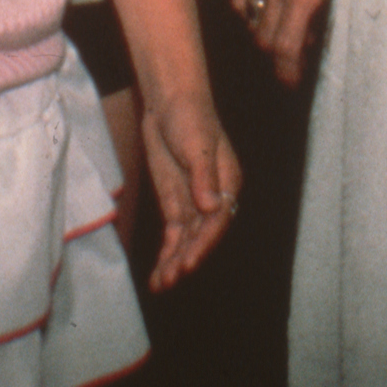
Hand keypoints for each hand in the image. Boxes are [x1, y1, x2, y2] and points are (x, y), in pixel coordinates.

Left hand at [138, 90, 241, 291]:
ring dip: (175, 261)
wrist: (170, 102)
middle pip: (202, 235)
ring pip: (186, 239)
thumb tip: (212, 206)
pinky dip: (167, 252)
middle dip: (186, 258)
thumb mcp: (197, 144)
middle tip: (170, 277)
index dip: (203, 244)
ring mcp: (194, 202)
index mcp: (227, 183)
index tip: (187, 262)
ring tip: (161, 284)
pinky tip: (159, 273)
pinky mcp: (176, 203)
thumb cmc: (190, 116)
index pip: (217, 220)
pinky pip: (173, 234)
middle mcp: (214, 198)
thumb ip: (203, 176)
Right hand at [232, 0, 340, 85]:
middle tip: (291, 54)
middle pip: (264, 37)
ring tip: (286, 21)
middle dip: (277, 53)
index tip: (289, 82)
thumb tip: (304, 54)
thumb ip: (321, 24)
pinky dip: (250, 6)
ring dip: (266, 27)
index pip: (285, 46)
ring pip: (251, 18)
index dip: (286, 72)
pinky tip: (268, 4)